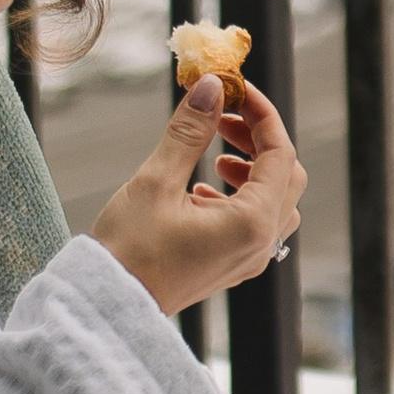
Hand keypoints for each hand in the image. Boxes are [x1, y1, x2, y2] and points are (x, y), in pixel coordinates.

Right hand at [91, 80, 305, 315]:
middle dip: (259, 138)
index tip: (236, 89)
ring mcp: (249, 259)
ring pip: (275, 199)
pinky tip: (203, 186)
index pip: (280, 153)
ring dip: (253, 167)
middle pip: (286, 175)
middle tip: (223, 115)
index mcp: (252, 223)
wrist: (107, 308)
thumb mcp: (156, 181)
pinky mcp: (232, 266)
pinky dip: (241, 193)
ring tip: (217, 150)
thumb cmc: (127, 249)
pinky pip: (256, 222)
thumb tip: (210, 86)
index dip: (262, 114)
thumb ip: (189, 131)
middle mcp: (261, 244)